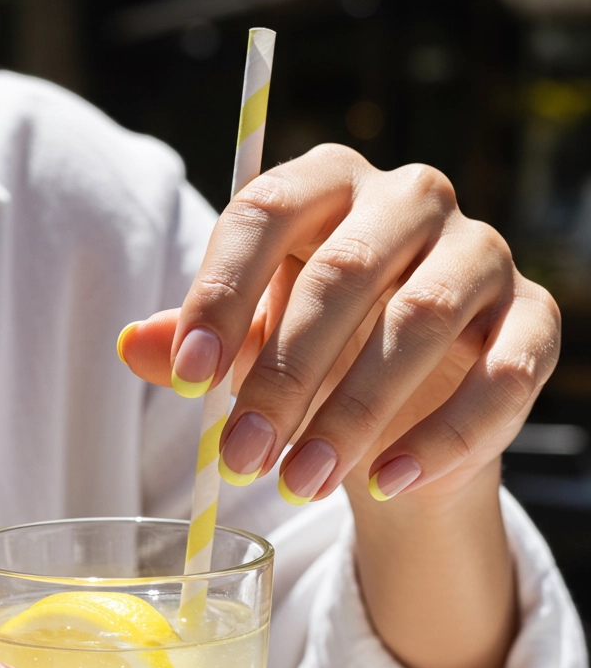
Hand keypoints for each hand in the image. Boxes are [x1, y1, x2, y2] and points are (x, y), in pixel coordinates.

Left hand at [119, 145, 559, 504]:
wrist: (408, 401)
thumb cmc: (317, 354)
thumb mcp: (249, 345)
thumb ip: (198, 342)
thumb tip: (135, 346)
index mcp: (328, 183)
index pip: (265, 211)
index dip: (221, 294)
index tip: (189, 382)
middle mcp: (410, 199)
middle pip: (341, 274)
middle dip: (283, 377)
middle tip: (241, 459)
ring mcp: (480, 254)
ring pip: (418, 324)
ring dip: (353, 415)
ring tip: (300, 485)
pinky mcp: (533, 319)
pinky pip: (501, 378)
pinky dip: (443, 439)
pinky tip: (387, 484)